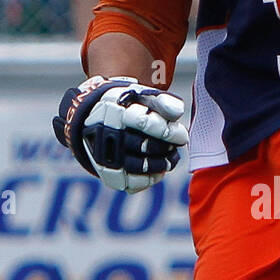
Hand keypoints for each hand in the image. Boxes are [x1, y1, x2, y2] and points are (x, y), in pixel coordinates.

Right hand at [53, 76, 186, 192]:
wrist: (97, 122)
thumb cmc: (129, 108)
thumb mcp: (142, 96)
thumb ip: (162, 101)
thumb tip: (177, 112)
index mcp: (116, 111)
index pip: (145, 124)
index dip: (169, 131)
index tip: (181, 135)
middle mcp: (108, 134)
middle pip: (145, 146)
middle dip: (167, 148)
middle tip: (174, 146)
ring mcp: (107, 156)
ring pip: (141, 167)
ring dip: (162, 164)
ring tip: (170, 158)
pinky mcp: (109, 175)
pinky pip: (134, 183)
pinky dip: (151, 178)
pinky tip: (157, 169)